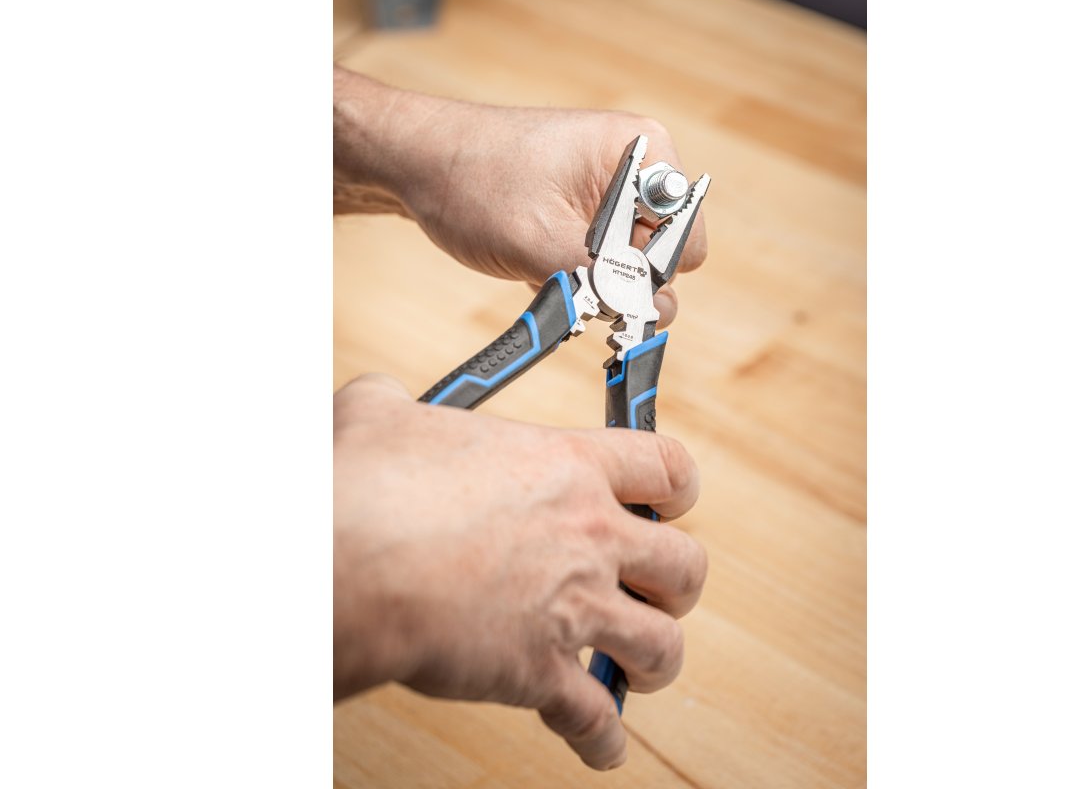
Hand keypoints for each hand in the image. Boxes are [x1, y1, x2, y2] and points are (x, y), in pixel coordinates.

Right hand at [332, 374, 707, 769]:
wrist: (345, 561)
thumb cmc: (366, 483)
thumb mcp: (382, 415)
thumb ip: (401, 407)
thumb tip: (382, 403)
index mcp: (566, 467)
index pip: (665, 469)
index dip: (677, 487)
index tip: (673, 500)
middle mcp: (588, 537)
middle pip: (686, 565)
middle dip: (676, 584)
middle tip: (654, 590)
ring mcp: (573, 608)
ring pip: (663, 645)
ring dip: (656, 659)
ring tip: (640, 665)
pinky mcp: (539, 672)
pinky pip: (595, 717)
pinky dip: (603, 738)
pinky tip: (601, 743)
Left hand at [333, 67, 707, 325]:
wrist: (415, 162)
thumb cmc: (474, 183)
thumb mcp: (543, 243)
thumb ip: (607, 282)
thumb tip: (661, 314)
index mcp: (643, 151)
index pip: (686, 242)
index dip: (647, 273)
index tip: (598, 280)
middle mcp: (638, 165)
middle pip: (663, 256)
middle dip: (616, 278)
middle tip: (563, 274)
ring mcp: (611, 186)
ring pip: (630, 263)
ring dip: (590, 279)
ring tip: (540, 263)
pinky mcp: (587, 206)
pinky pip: (603, 257)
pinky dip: (573, 271)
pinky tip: (534, 261)